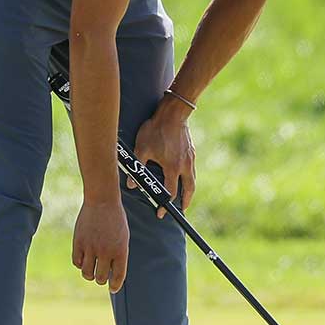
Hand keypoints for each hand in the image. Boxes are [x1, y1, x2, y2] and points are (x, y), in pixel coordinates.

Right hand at [73, 198, 129, 292]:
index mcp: (120, 250)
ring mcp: (91, 247)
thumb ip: (119, 254)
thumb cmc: (115, 219)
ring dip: (90, 274)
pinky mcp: (78, 242)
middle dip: (102, 279)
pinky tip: (84, 259)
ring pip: (87, 273)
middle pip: (101, 278)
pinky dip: (80, 264)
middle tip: (101, 276)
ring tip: (92, 270)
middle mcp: (106, 251)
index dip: (115, 285)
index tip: (113, 288)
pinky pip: (77, 262)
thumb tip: (113, 272)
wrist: (102, 201)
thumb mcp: (123, 237)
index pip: (118, 276)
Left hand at [132, 101, 195, 218]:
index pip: (170, 193)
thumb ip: (137, 167)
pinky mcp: (191, 151)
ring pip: (193, 180)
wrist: (173, 112)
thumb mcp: (142, 148)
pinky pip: (192, 169)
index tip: (161, 212)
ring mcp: (190, 158)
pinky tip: (185, 176)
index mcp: (172, 168)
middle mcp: (184, 166)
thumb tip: (132, 184)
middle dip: (185, 202)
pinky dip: (190, 177)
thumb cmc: (156, 129)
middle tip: (181, 210)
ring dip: (189, 190)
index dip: (165, 204)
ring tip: (186, 197)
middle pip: (188, 190)